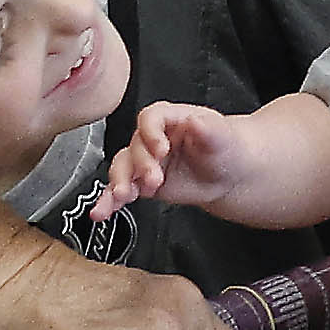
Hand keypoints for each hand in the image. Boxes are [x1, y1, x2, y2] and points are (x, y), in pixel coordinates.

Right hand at [101, 101, 249, 212]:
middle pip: (136, 146)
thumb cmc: (223, 148)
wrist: (227, 175)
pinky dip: (108, 201)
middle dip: (142, 165)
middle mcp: (153, 138)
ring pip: (122, 167)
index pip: (151, 118)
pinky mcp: (141, 183)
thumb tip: (196, 121)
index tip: (161, 149)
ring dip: (120, 181)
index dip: (151, 133)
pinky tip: (102, 211)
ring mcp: (145, 161)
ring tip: (123, 195)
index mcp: (170, 118)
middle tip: (154, 180)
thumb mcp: (221, 137)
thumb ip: (209, 129)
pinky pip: (120, 190)